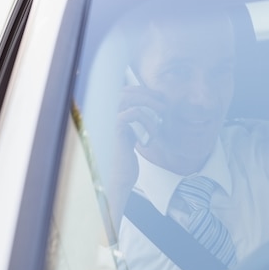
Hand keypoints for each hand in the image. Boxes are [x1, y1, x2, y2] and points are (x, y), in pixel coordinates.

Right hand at [108, 86, 164, 227]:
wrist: (118, 178)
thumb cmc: (125, 160)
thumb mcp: (132, 135)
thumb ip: (136, 122)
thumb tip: (151, 108)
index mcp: (109, 115)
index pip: (123, 91)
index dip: (141, 91)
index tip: (158, 99)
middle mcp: (106, 114)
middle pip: (126, 91)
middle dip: (147, 94)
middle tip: (162, 104)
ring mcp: (109, 119)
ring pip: (130, 98)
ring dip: (150, 103)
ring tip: (162, 113)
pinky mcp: (116, 128)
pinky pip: (134, 112)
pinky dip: (148, 120)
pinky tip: (153, 134)